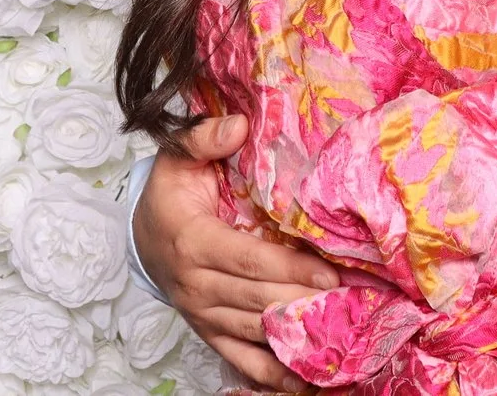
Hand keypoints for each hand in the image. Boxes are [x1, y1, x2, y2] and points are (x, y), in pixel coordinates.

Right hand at [133, 114, 335, 393]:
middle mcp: (197, 285)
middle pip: (260, 300)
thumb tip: (239, 125)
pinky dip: (274, 374)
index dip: (290, 269)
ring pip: (256, 331)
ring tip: (344, 337)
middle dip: (307, 302)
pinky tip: (308, 381)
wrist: (141, 238)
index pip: (249, 260)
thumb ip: (204, 137)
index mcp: (194, 242)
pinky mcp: (209, 333)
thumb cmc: (169, 195)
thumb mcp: (176, 157)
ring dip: (299, 336)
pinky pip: (242, 360)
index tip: (330, 274)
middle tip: (356, 303)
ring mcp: (203, 315)